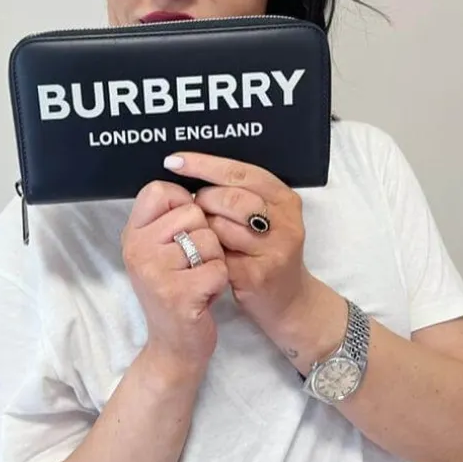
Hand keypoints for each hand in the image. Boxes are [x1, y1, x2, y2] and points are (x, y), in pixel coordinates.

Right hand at [121, 179, 228, 376]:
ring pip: (209, 239)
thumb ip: (166, 217)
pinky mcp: (178, 294)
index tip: (184, 228)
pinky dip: (219, 281)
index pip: (159, 189)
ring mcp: (155, 272)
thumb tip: (188, 173)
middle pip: (192, 213)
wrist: (174, 346)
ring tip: (198, 279)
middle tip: (192, 264)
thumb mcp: (159, 251)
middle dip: (204, 238)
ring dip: (213, 260)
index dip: (182, 202)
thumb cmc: (176, 290)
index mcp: (132, 233)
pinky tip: (205, 295)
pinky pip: (218, 267)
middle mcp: (137, 249)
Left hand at [163, 152, 312, 333]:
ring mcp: (273, 249)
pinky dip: (205, 252)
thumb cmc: (266, 251)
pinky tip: (202, 253)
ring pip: (221, 226)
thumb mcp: (264, 217)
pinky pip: (217, 255)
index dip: (204, 164)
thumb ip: (239, 193)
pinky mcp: (257, 275)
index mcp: (285, 199)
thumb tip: (190, 168)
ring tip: (201, 233)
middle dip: (203, 200)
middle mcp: (285, 222)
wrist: (288, 301)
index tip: (174, 160)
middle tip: (192, 208)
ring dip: (202, 228)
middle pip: (231, 197)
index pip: (240, 172)